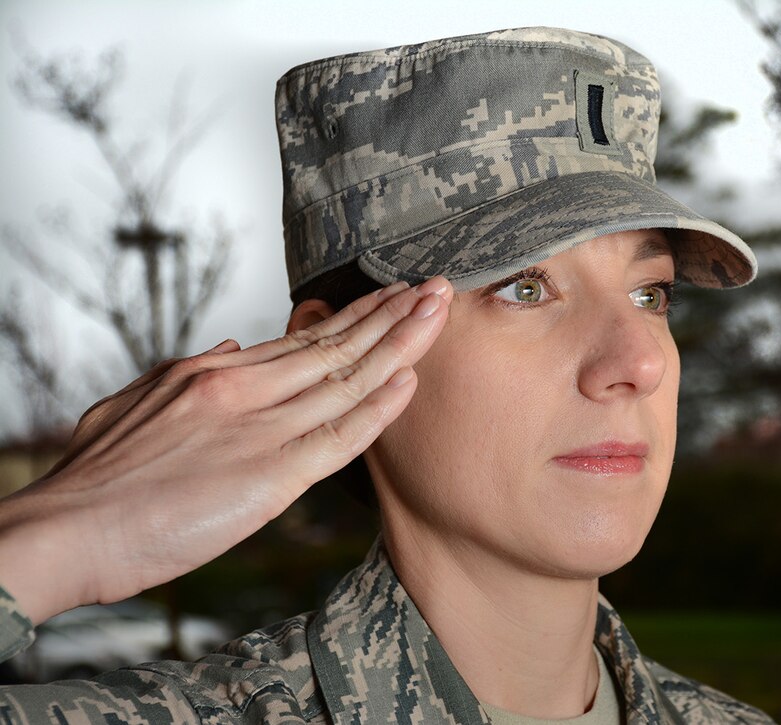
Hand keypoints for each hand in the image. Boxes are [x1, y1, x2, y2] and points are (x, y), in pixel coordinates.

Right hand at [0, 277, 450, 624]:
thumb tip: (238, 348)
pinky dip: (379, 408)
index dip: (353, 317)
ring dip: (400, 344)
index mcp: (215, 373)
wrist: (64, 529)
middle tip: (435, 288)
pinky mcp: (270, 478)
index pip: (303, 338)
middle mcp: (244, 389)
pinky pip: (339, 436)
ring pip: (346, 378)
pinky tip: (410, 381)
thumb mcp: (138, 401)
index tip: (389, 297)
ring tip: (439, 312)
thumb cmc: (94, 476)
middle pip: (335, 345)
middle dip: (391, 314)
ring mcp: (260, 430)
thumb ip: (192, 372)